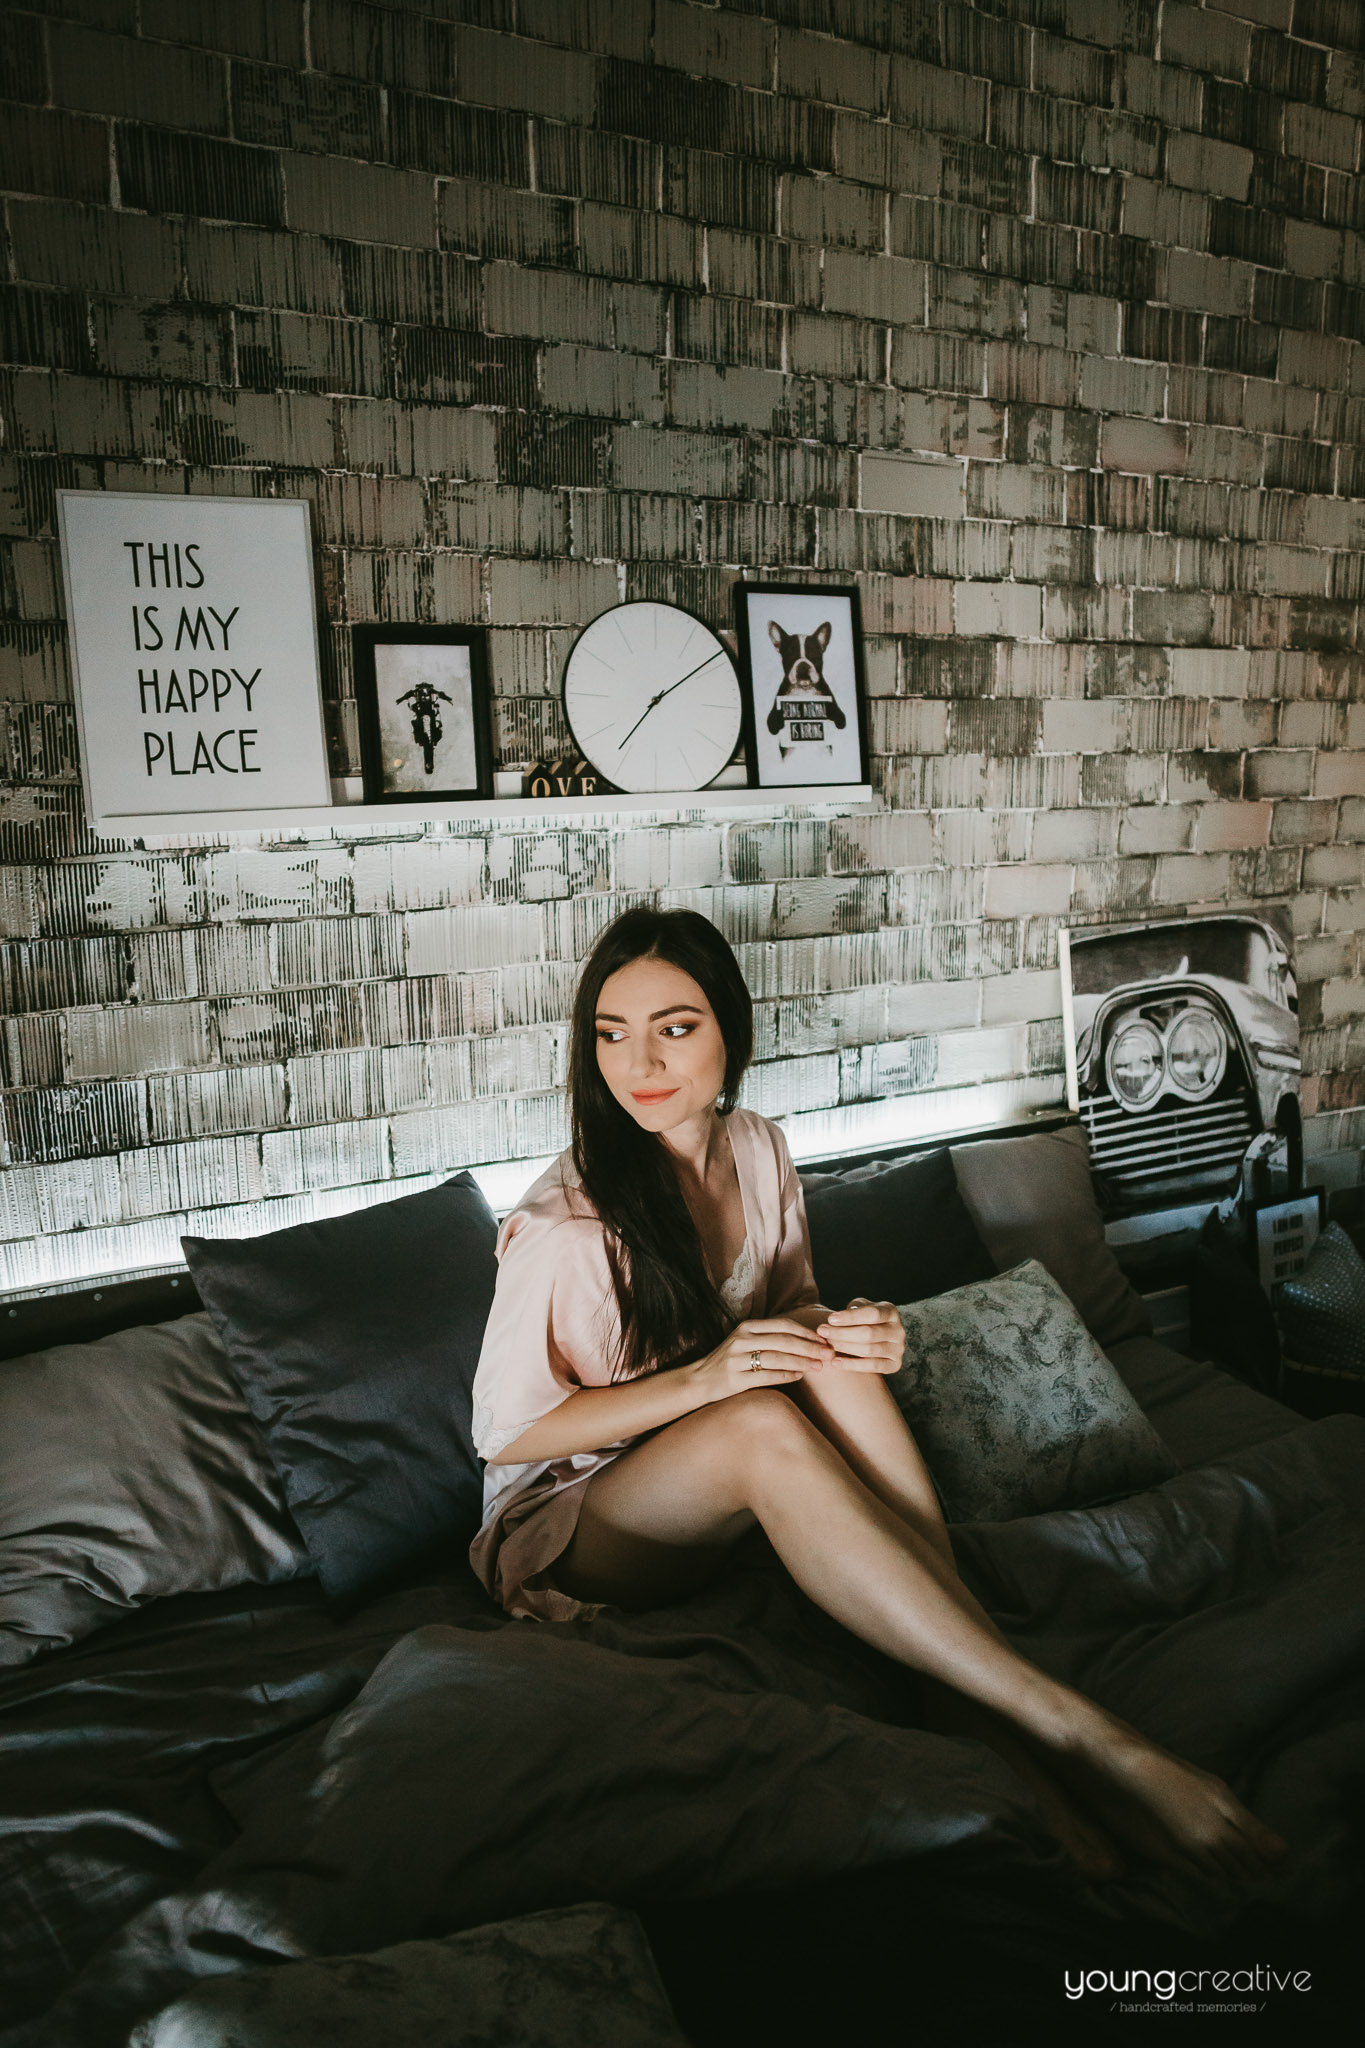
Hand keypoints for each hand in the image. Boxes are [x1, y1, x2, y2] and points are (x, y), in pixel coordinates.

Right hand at [689, 1315, 835, 1404]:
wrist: (699, 1379)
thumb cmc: (730, 1361)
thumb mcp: (745, 1341)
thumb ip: (770, 1338)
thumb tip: (807, 1340)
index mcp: (747, 1327)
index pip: (784, 1325)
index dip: (806, 1332)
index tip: (825, 1340)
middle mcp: (741, 1339)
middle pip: (784, 1340)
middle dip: (810, 1347)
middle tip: (828, 1354)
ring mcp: (737, 1359)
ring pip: (777, 1357)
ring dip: (802, 1361)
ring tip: (818, 1366)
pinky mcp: (735, 1379)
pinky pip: (767, 1376)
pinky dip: (786, 1375)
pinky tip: (799, 1376)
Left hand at [815, 1298, 904, 1375]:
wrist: (877, 1336)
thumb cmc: (863, 1319)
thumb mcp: (860, 1307)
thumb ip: (852, 1309)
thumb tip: (835, 1321)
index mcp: (891, 1312)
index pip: (871, 1314)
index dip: (850, 1317)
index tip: (830, 1319)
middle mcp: (898, 1330)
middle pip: (868, 1333)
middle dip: (842, 1333)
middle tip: (822, 1332)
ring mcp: (898, 1349)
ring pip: (868, 1350)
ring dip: (844, 1348)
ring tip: (826, 1346)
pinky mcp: (894, 1365)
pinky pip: (872, 1367)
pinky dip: (852, 1365)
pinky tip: (835, 1362)